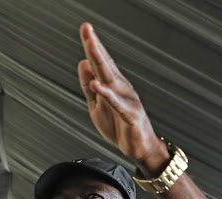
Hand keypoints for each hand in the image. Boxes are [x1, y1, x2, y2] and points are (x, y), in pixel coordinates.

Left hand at [77, 23, 167, 174]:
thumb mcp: (96, 106)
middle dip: (95, 46)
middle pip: (105, 64)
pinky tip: (97, 85)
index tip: (85, 28)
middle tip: (87, 29)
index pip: (100, 62)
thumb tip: (82, 63)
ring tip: (90, 49)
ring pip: (111, 79)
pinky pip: (117, 104)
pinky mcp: (130, 116)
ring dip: (100, 63)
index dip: (92, 45)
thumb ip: (88, 86)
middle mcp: (121, 88)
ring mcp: (127, 100)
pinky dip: (107, 94)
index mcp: (113, 85)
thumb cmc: (119, 126)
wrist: (139, 148)